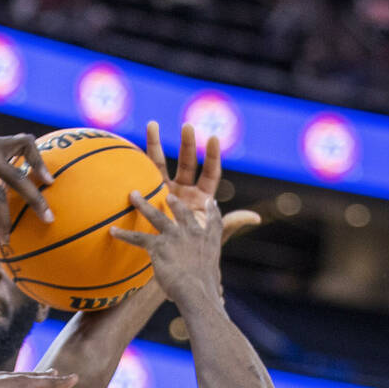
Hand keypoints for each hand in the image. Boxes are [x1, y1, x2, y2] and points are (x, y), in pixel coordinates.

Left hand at [0, 371, 80, 387]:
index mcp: (25, 384)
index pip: (50, 382)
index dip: (63, 382)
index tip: (75, 377)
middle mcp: (13, 378)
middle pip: (34, 376)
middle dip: (47, 376)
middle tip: (56, 372)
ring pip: (19, 376)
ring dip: (30, 376)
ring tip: (34, 375)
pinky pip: (4, 379)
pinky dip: (12, 380)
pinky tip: (4, 383)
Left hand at [108, 191, 222, 307]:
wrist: (197, 292)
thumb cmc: (206, 294)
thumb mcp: (215, 285)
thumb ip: (212, 287)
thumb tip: (216, 303)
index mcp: (210, 242)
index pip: (215, 223)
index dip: (212, 211)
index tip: (210, 202)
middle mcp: (193, 234)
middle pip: (183, 213)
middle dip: (175, 204)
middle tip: (169, 197)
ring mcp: (175, 237)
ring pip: (157, 216)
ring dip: (143, 205)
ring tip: (134, 195)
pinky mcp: (159, 245)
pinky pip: (138, 237)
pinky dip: (124, 235)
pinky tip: (112, 231)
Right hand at [143, 121, 259, 244]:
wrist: (172, 263)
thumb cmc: (195, 251)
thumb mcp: (214, 235)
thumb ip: (231, 223)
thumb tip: (256, 217)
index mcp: (202, 198)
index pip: (211, 172)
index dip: (213, 156)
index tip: (213, 138)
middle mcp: (184, 191)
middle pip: (188, 162)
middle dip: (187, 143)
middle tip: (187, 126)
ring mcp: (165, 192)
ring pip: (160, 164)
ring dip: (156, 144)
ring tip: (152, 124)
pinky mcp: (148, 198)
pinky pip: (143, 178)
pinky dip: (138, 163)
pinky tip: (132, 149)